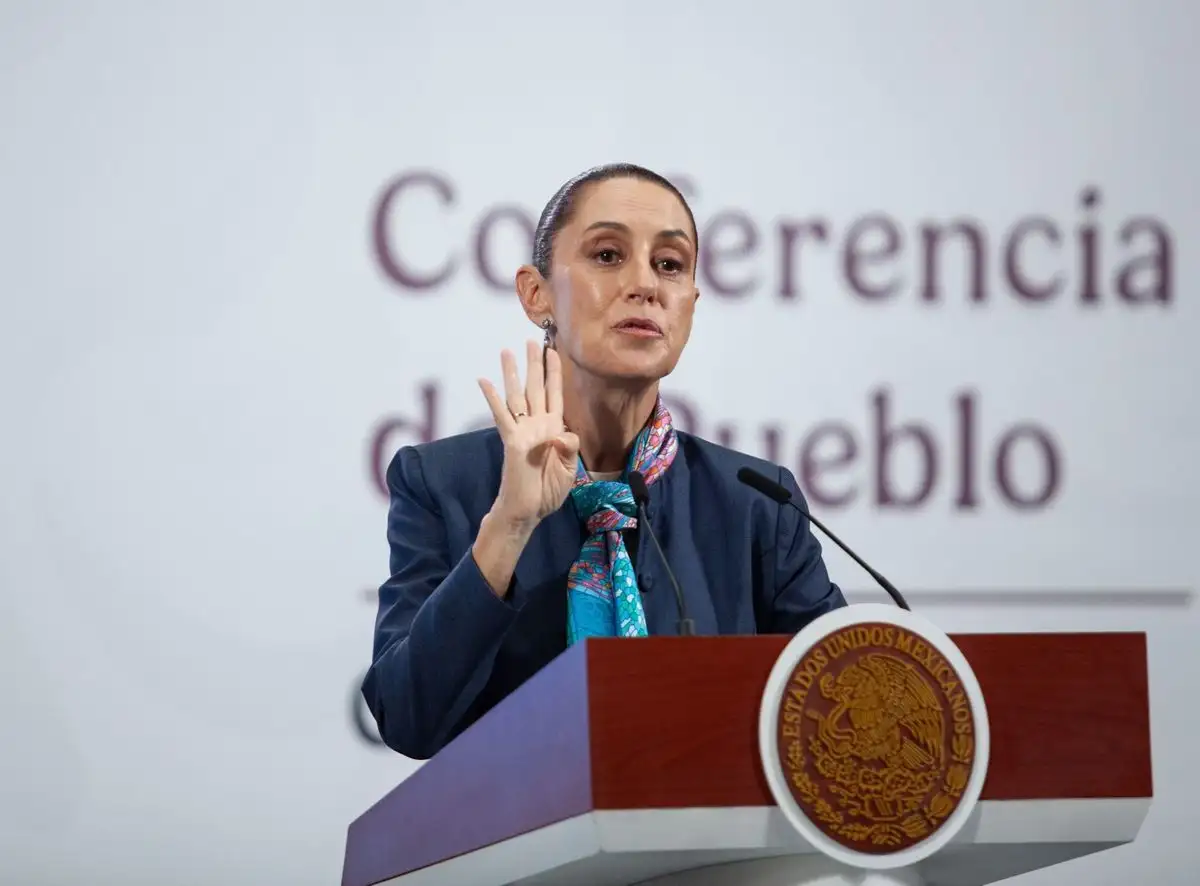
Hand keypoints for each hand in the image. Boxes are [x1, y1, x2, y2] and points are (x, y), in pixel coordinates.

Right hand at [478, 341, 580, 528]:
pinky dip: (492, 398)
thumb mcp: (569, 470)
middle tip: (531, 340)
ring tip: (507, 351)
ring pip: (517, 395)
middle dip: (534, 364)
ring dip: (512, 373)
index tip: (554, 352)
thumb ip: (569, 449)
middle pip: (535, 388)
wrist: (529, 511)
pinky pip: (501, 416)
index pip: (555, 395)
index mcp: (554, 429)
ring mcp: (522, 431)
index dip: (555, 373)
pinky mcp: (511, 441)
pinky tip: (484, 380)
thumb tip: (562, 434)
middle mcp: (537, 425)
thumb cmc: (547, 492)